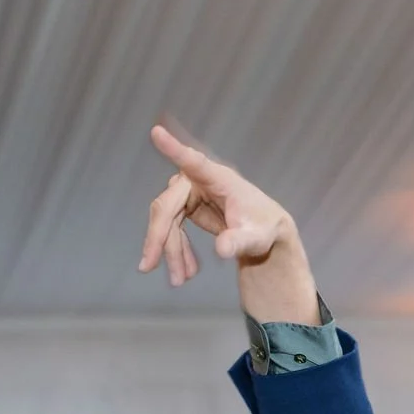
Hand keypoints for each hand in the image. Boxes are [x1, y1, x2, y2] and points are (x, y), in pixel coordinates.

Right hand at [139, 125, 316, 322]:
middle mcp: (199, 181)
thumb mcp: (257, 238)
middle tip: (148, 266)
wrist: (265, 234)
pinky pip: (172, 228)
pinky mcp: (187, 206)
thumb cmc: (264, 228)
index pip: (193, 161)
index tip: (157, 133)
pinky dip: (176, 250)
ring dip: (169, 251)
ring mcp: (190, 192)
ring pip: (166, 221)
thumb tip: (222, 250)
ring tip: (179, 280)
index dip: (175, 150)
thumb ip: (240, 242)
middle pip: (166, 206)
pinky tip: (186, 271)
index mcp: (218, 178)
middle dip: (158, 238)